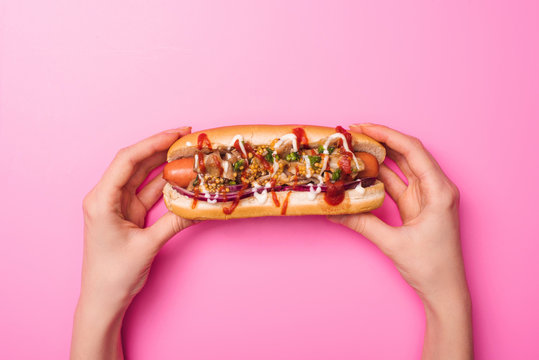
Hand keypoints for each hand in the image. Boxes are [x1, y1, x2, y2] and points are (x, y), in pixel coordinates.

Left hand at [71, 127, 196, 359]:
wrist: (103, 299)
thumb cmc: (114, 275)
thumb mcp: (148, 246)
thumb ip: (175, 222)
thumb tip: (201, 206)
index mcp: (101, 200)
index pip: (127, 161)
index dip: (152, 143)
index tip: (177, 134)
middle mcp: (106, 197)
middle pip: (135, 163)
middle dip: (160, 148)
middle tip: (187, 138)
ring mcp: (117, 204)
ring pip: (143, 175)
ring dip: (164, 164)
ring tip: (187, 152)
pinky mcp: (127, 213)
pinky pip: (148, 191)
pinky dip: (164, 184)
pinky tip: (181, 176)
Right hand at [329, 124, 471, 358]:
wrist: (444, 291)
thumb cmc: (431, 268)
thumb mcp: (394, 244)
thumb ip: (363, 224)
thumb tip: (334, 211)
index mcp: (439, 191)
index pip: (413, 150)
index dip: (387, 135)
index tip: (363, 127)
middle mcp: (435, 188)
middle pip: (407, 154)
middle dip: (380, 141)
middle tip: (353, 134)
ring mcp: (426, 197)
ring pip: (400, 168)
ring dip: (378, 158)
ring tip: (354, 149)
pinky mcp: (417, 207)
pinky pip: (396, 185)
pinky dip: (379, 178)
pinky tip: (362, 172)